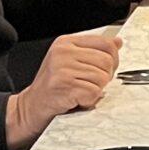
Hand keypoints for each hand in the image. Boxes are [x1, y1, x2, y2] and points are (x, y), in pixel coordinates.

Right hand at [7, 31, 121, 144]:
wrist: (31, 107)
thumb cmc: (52, 87)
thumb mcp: (71, 62)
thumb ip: (93, 51)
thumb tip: (117, 42)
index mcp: (66, 42)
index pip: (106, 43)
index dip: (112, 60)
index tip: (104, 69)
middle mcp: (63, 52)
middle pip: (107, 61)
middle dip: (104, 77)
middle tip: (88, 84)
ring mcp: (62, 68)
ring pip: (102, 78)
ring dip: (95, 91)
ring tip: (79, 92)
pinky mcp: (64, 85)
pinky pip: (94, 92)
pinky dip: (88, 101)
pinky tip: (76, 100)